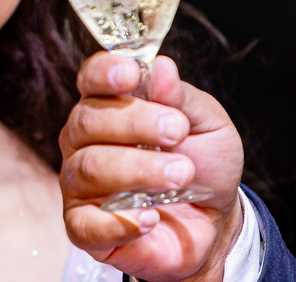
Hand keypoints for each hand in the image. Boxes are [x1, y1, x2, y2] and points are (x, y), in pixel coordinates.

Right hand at [60, 54, 245, 281]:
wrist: (215, 221)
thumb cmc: (205, 164)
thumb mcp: (208, 124)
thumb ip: (182, 98)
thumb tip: (162, 67)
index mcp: (110, 104)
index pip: (90, 78)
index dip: (104, 72)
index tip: (131, 74)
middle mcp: (85, 140)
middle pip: (87, 121)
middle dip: (134, 123)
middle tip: (176, 132)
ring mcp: (80, 184)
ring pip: (89, 168)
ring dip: (138, 170)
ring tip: (181, 175)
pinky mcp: (84, 228)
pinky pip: (85, 224)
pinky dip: (119, 222)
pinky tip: (151, 217)